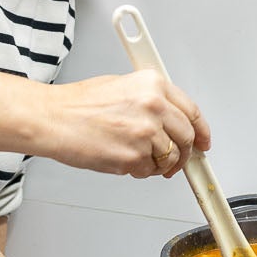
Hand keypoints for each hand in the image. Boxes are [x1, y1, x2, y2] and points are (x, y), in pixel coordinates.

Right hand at [38, 70, 211, 178]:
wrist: (53, 119)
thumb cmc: (79, 104)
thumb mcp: (122, 86)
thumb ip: (152, 100)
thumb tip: (171, 119)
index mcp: (154, 85)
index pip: (192, 112)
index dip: (201, 131)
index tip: (203, 141)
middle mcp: (154, 106)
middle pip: (187, 138)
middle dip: (184, 152)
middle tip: (175, 159)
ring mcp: (146, 134)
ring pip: (171, 159)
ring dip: (160, 164)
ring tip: (137, 156)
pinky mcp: (134, 157)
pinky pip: (150, 171)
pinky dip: (141, 170)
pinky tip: (123, 158)